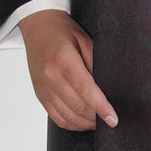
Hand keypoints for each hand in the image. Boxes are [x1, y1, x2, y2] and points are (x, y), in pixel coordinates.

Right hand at [19, 9, 117, 130]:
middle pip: (77, 106)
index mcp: (63, 59)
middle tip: (110, 120)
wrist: (37, 26)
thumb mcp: (85, 40)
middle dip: (96, 117)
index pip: (86, 89)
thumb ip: (96, 64)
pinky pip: (56, 117)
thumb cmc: (62, 31)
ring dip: (85, 123)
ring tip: (99, 122)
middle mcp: (50, 75)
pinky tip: (83, 121)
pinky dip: (72, 123)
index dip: (101, 107)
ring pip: (67, 116)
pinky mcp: (40, 94)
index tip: (113, 119)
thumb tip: (108, 88)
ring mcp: (43, 87)